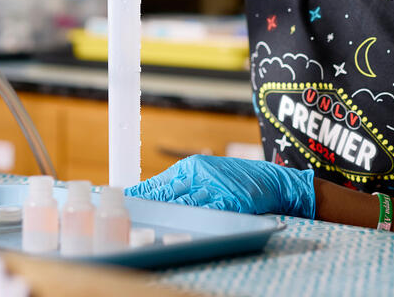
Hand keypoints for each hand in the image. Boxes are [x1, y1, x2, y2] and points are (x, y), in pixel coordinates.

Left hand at [124, 154, 315, 217]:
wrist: (274, 181)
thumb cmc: (239, 179)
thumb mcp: (208, 175)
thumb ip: (184, 185)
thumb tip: (153, 196)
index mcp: (192, 167)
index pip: (159, 182)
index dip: (139, 193)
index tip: (119, 199)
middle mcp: (200, 175)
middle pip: (166, 193)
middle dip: (145, 204)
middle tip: (124, 213)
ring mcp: (215, 188)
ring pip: (183, 204)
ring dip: (164, 214)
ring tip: (144, 221)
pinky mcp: (230, 202)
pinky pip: (206, 213)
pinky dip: (192, 220)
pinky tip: (179, 226)